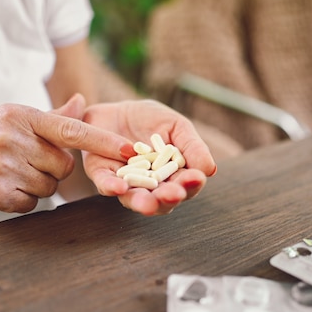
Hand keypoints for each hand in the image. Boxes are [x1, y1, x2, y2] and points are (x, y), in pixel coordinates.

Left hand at [80, 99, 217, 214]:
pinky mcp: (102, 174)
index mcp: (173, 176)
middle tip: (171, 194)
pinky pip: (106, 184)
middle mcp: (151, 187)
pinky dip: (111, 187)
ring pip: (134, 198)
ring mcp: (126, 184)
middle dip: (167, 198)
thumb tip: (210, 170)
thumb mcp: (177, 127)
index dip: (191, 184)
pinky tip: (119, 188)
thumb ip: (193, 147)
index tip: (195, 178)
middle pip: (162, 200)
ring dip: (142, 202)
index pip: (186, 185)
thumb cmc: (152, 120)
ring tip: (147, 203)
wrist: (117, 107)